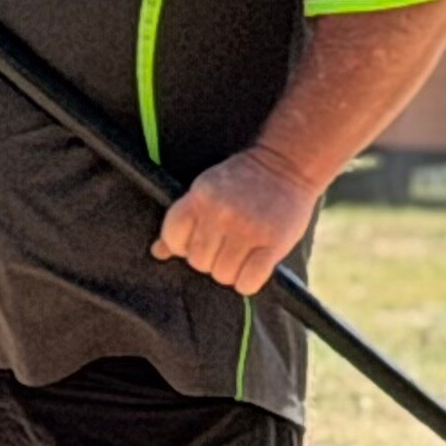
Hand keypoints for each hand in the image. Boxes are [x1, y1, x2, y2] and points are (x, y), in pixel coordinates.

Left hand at [154, 150, 321, 294]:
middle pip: (198, 261)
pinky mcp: (274, 243)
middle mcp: (220, 213)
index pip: (173, 239)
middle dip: (210, 260)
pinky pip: (249, 282)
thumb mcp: (206, 190)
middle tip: (227, 247)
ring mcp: (247, 228)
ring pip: (223, 275)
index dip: (183, 246)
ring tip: (242, 254)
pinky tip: (254, 268)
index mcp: (199, 197)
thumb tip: (158, 251)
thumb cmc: (243, 180)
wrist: (287, 162)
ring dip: (231, 272)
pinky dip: (249, 282)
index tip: (199, 241)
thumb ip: (185, 219)